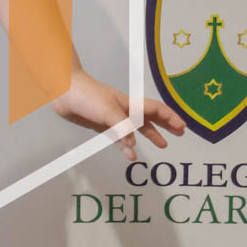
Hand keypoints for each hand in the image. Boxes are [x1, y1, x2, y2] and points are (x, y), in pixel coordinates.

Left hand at [51, 69, 184, 161]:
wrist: (64, 91)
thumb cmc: (86, 95)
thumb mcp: (107, 111)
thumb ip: (121, 128)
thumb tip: (132, 145)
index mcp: (129, 104)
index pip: (155, 110)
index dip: (170, 118)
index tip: (182, 127)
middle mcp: (124, 111)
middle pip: (150, 118)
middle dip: (165, 125)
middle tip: (179, 133)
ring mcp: (113, 118)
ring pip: (136, 129)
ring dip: (149, 136)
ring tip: (162, 145)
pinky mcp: (102, 125)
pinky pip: (118, 137)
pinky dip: (125, 146)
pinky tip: (129, 154)